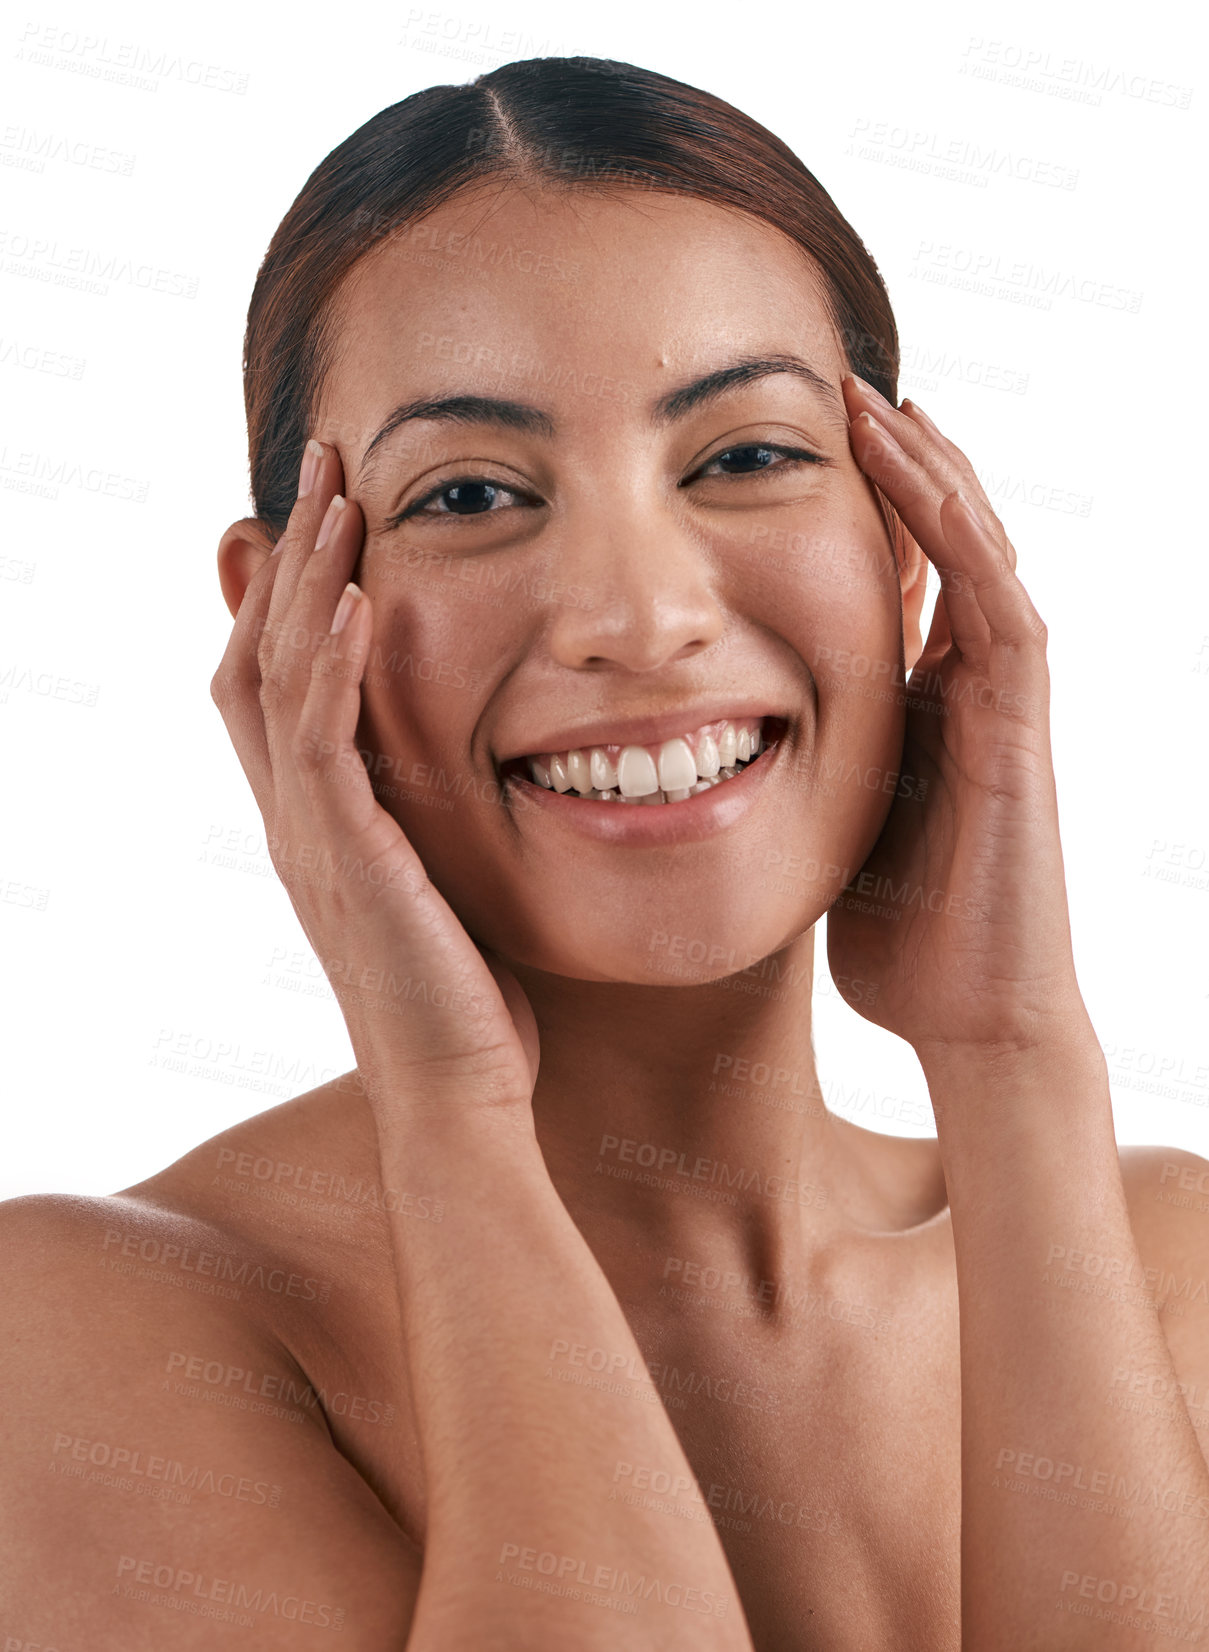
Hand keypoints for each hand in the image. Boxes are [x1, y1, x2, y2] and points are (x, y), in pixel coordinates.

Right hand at [209, 440, 539, 1119]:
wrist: (458, 1097)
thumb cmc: (465, 1001)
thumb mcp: (440, 885)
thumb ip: (426, 818)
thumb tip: (454, 769)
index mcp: (315, 820)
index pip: (270, 679)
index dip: (279, 590)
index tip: (315, 510)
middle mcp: (296, 819)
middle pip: (256, 654)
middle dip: (286, 552)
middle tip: (318, 460)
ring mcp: (313, 838)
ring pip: (280, 679)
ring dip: (305, 578)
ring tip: (334, 490)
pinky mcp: (351, 861)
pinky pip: (326, 744)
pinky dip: (333, 665)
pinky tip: (354, 597)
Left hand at [825, 376, 1093, 1060]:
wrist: (967, 1012)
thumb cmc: (898, 935)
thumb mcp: (829, 824)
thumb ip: (805, 766)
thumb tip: (728, 741)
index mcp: (920, 701)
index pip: (896, 574)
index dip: (855, 505)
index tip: (793, 444)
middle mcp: (965, 682)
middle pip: (940, 542)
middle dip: (895, 461)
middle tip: (840, 386)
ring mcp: (998, 696)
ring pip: (975, 548)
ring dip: (926, 469)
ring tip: (875, 396)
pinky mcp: (1017, 721)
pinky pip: (993, 599)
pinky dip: (956, 530)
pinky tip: (916, 469)